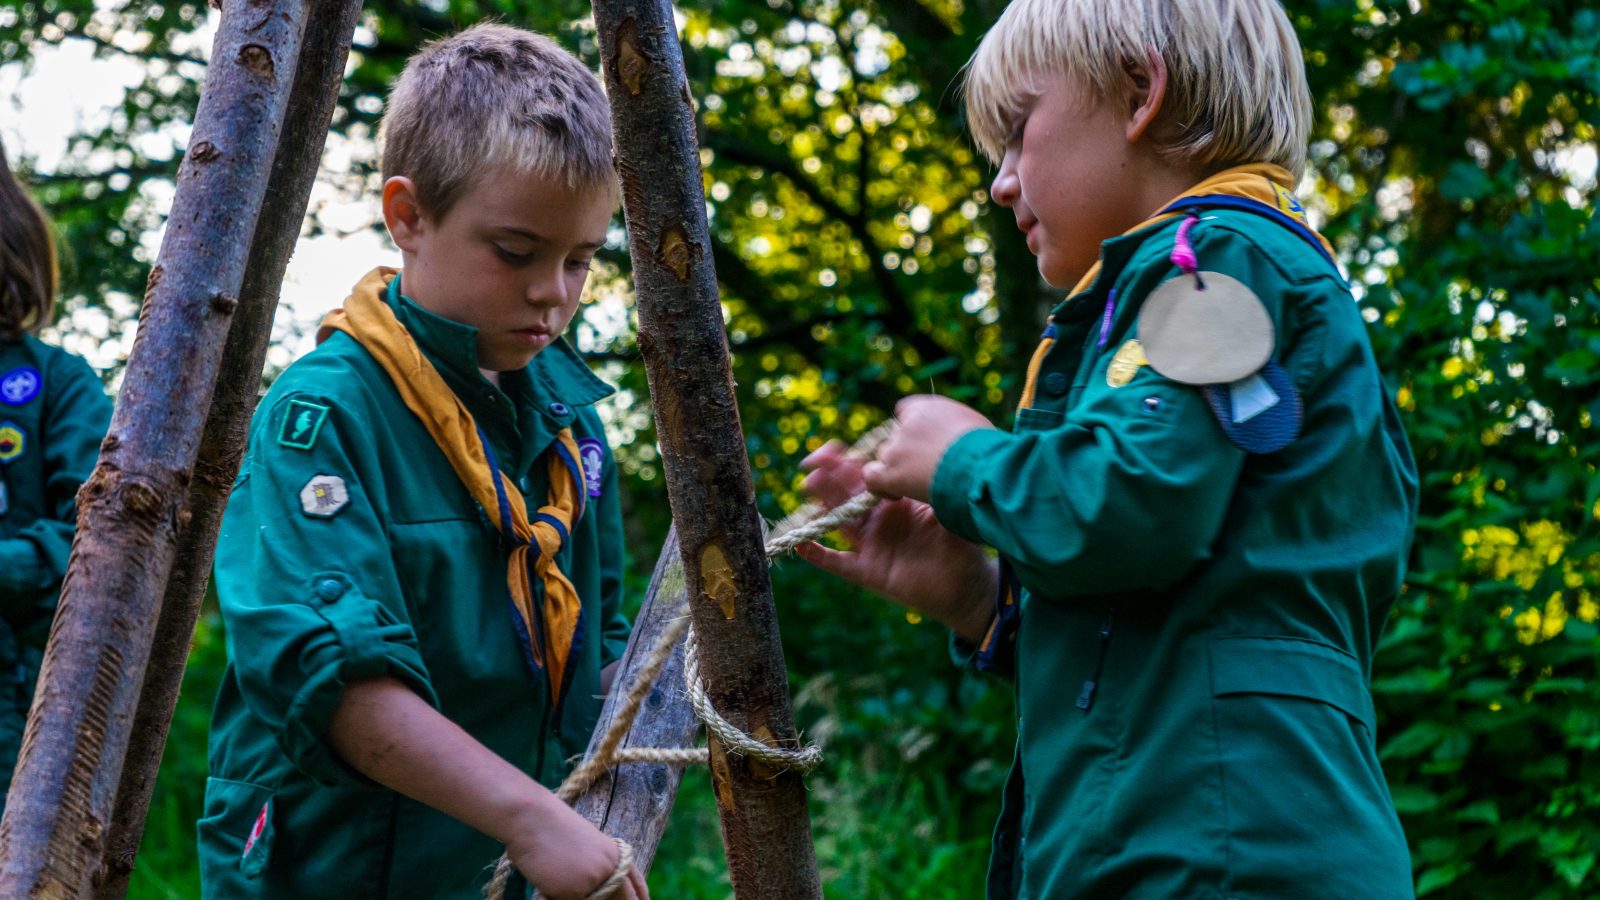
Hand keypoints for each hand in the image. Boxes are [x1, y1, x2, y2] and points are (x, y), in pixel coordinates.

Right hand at [505, 794, 647, 899]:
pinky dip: (557, 897)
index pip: (637, 887)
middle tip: (592, 896)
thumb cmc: (550, 828)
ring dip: (578, 896)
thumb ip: (599, 866)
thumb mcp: (585, 845)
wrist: (532, 817)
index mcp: (616, 855)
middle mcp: (612, 868)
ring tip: (562, 879)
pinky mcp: (575, 891)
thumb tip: (600, 889)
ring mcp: (596, 880)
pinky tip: (548, 882)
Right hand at [799, 439, 996, 641]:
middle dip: (829, 476)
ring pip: (838, 522)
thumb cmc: (960, 546)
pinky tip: (801, 544)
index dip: (850, 462)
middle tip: (814, 460)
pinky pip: (838, 563)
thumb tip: (934, 464)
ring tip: (808, 486)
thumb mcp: (949, 513)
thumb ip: (937, 491)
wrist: (967, 587)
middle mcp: (878, 522)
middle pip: (846, 495)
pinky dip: (819, 555)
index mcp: (896, 503)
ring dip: (821, 505)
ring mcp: (871, 546)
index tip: (836, 447)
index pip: (867, 478)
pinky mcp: (869, 572)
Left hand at [863, 396, 994, 502]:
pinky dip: (881, 486)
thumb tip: (958, 438)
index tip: (925, 445)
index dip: (912, 430)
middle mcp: (907, 423)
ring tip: (919, 484)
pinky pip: (872, 476)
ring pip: (886, 457)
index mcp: (927, 407)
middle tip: (926, 469)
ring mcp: (897, 447)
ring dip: (898, 469)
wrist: (982, 466)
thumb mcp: (974, 426)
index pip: (906, 411)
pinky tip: (897, 495)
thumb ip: (954, 426)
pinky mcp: (891, 471)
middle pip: (895, 436)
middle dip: (906, 451)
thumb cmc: (989, 450)